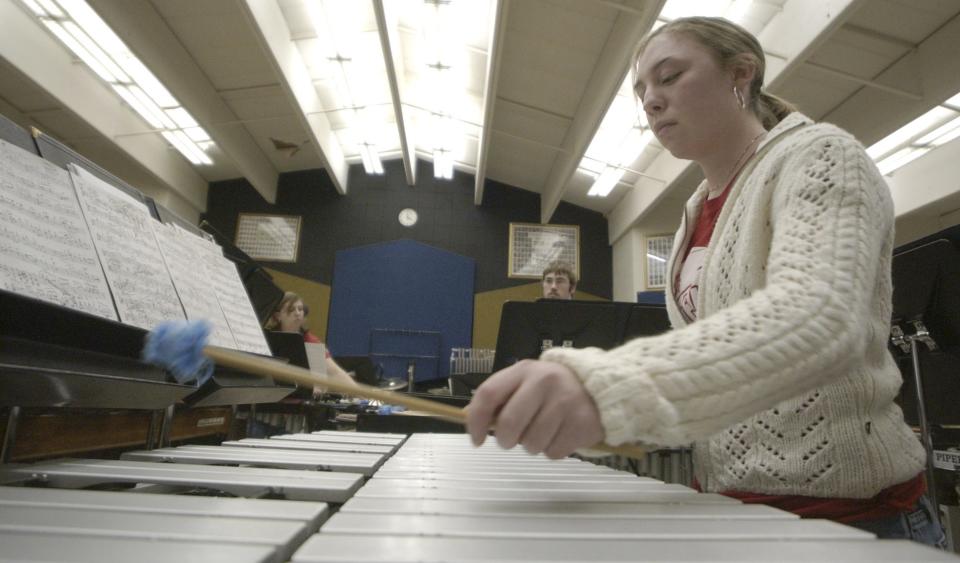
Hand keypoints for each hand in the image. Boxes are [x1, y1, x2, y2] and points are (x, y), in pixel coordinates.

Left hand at [465, 359, 604, 458]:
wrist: (598, 389)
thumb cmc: (552, 390)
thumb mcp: (525, 382)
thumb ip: (500, 396)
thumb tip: (471, 417)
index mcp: (524, 370)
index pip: (488, 394)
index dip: (476, 420)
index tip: (476, 439)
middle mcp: (544, 382)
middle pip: (508, 424)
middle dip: (505, 440)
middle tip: (511, 440)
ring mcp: (565, 403)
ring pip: (531, 444)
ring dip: (531, 446)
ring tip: (543, 431)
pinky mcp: (581, 424)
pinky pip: (552, 452)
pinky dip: (552, 450)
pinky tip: (560, 434)